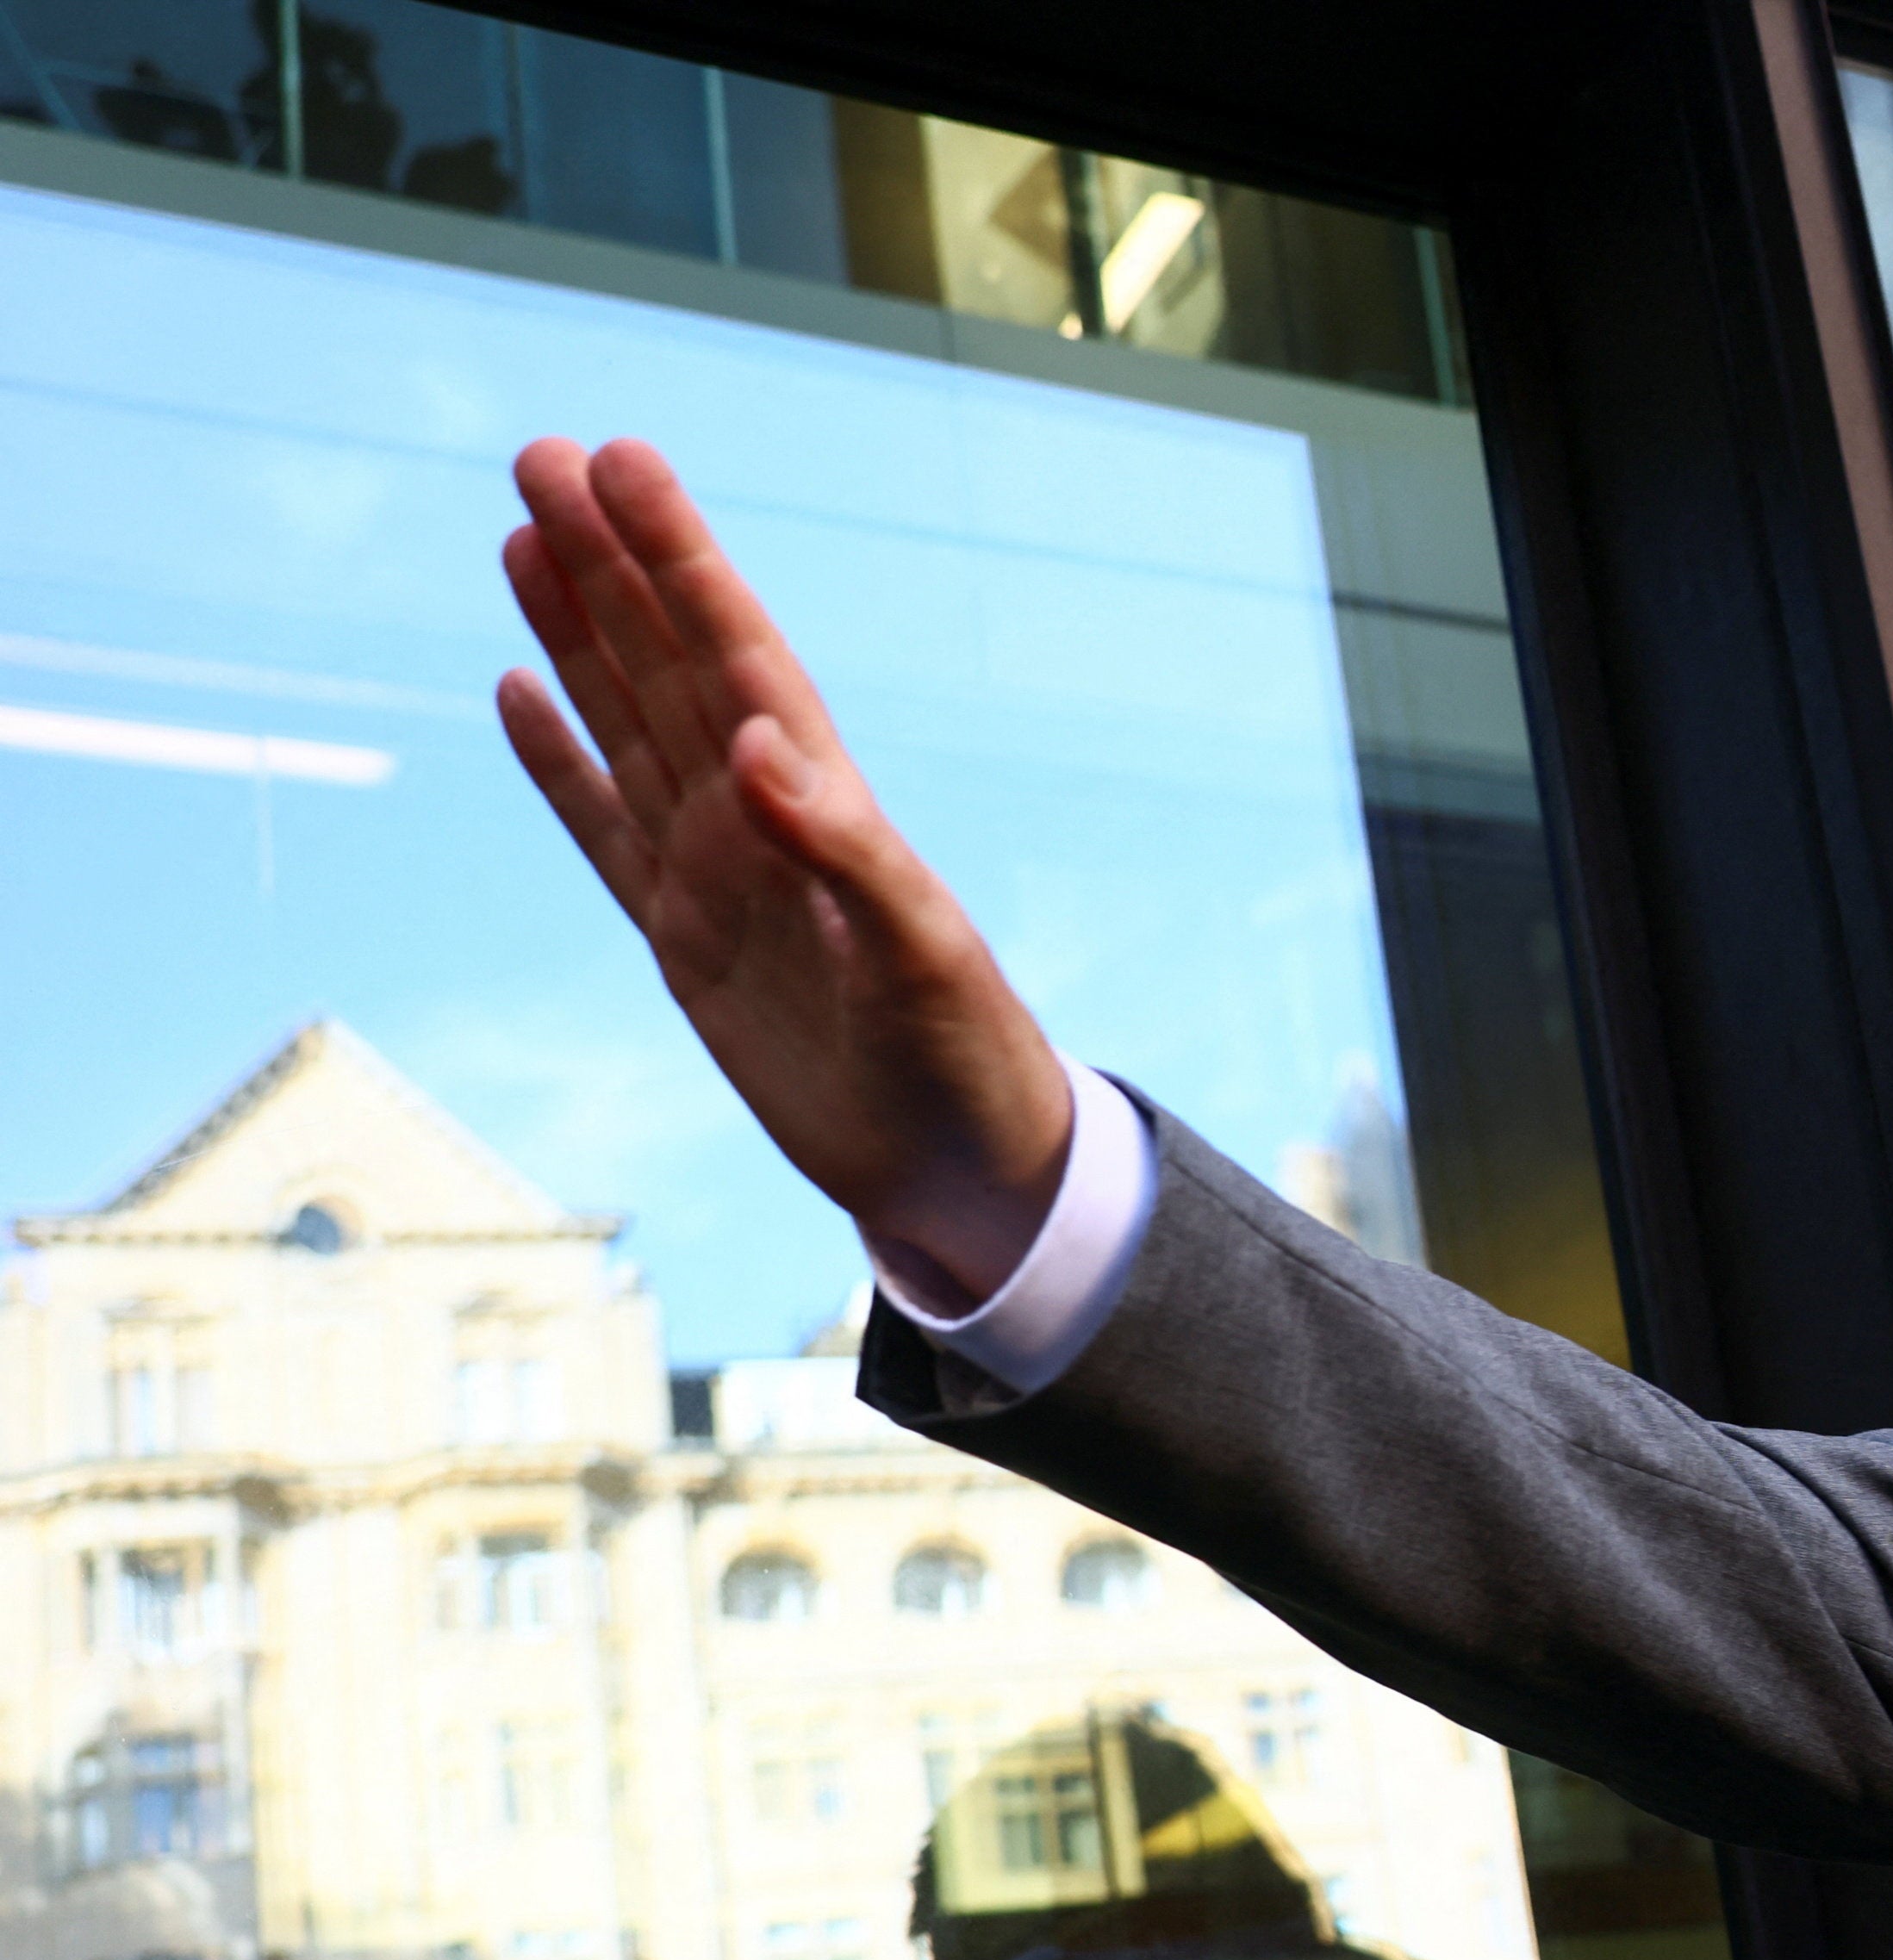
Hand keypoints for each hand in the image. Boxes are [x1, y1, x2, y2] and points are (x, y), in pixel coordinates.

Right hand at [494, 435, 1071, 1305]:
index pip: (739, 653)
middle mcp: (763, 821)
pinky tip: (519, 689)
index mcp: (825, 806)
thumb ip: (843, 846)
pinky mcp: (685, 941)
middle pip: (668, 663)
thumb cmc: (968, 1058)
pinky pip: (604, 830)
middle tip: (545, 452)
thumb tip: (759, 740)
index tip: (622, 462)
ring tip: (525, 533)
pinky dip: (560, 762)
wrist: (960, 1169)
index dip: (681, 557)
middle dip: (610, 561)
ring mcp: (717, 875)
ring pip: (627, 722)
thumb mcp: (918, 953)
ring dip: (577, 632)